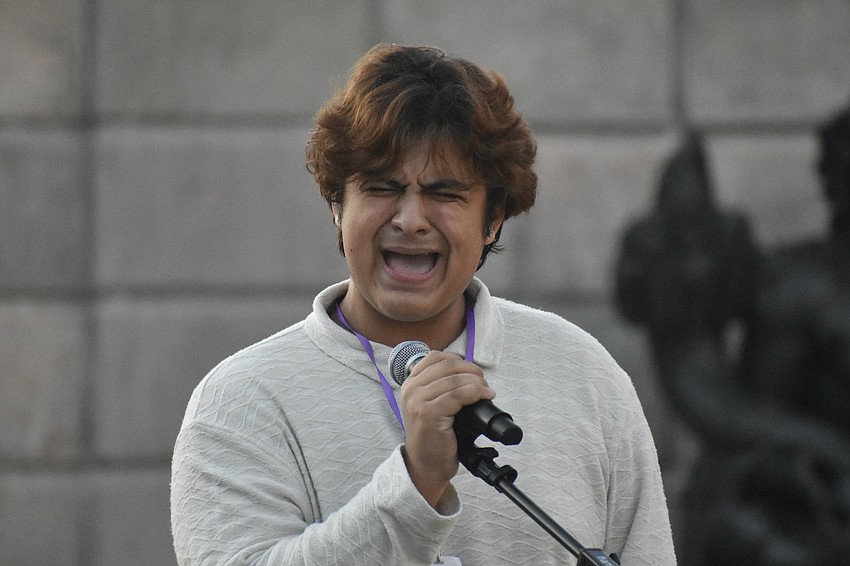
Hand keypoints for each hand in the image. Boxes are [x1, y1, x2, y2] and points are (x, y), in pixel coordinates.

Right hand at [398, 351, 494, 506]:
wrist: (425, 465)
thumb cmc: (433, 437)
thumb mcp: (431, 405)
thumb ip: (441, 387)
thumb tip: (469, 373)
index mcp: (411, 383)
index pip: (436, 357)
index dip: (459, 361)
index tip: (472, 372)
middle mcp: (411, 389)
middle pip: (448, 365)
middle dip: (471, 371)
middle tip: (483, 382)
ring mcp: (418, 400)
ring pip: (455, 379)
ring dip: (477, 382)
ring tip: (486, 391)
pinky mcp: (428, 412)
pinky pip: (459, 394)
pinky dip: (476, 392)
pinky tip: (485, 397)